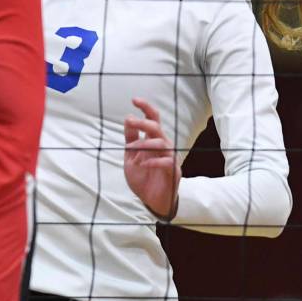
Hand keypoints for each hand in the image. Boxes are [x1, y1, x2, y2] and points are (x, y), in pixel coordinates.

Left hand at [124, 99, 180, 221]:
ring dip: (144, 145)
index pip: (153, 119)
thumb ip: (131, 139)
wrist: (150, 200)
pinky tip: (143, 164)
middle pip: (156, 127)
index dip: (146, 108)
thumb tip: (128, 118)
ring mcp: (169, 157)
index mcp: (153, 140)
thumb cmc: (143, 177)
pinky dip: (153, 161)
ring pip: (161, 142)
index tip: (134, 100)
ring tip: (132, 151)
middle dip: (142, 122)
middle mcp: (163, 146)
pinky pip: (166, 161)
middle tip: (130, 121)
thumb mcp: (131, 157)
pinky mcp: (173, 171)